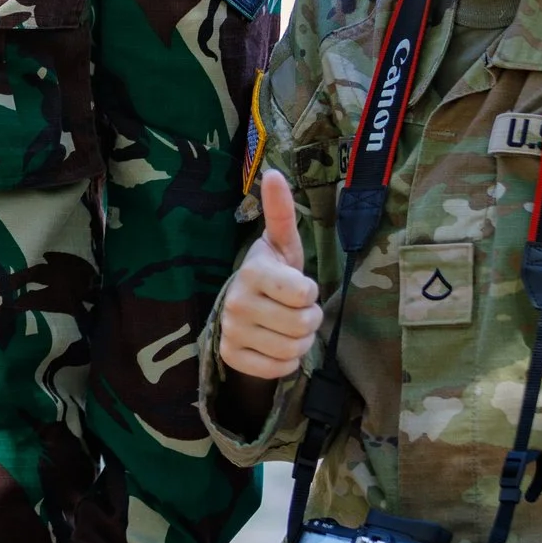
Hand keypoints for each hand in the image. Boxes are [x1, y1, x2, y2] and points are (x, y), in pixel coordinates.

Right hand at [217, 169, 320, 380]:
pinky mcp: (231, 357)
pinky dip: (286, 362)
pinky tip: (276, 345)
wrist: (242, 308)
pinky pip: (278, 370)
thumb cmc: (273, 272)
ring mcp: (231, 331)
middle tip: (295, 310)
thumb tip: (273, 172)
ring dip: (300, 342)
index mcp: (252, 272)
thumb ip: (281, 212)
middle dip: (309, 320)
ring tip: (287, 327)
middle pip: (303, 324)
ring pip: (293, 350)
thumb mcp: (281, 244)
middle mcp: (236, 302)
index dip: (310, 292)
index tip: (298, 286)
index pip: (304, 294)